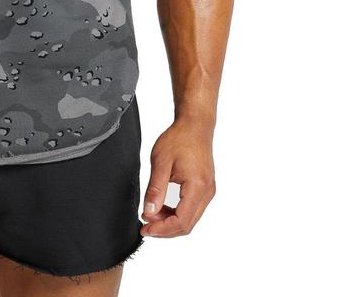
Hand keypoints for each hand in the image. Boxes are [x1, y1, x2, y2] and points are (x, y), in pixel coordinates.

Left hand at [140, 117, 215, 237]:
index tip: (145, 228)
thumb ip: (155, 189)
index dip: (161, 229)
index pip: (181, 221)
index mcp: (197, 187)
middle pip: (187, 225)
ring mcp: (208, 191)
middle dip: (165, 229)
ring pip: (190, 219)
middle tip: (145, 225)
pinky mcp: (205, 188)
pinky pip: (192, 209)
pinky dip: (177, 213)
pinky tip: (163, 208)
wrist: (195, 125)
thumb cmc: (179, 138)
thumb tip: (149, 213)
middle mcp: (207, 192)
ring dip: (170, 221)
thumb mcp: (160, 162)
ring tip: (152, 214)